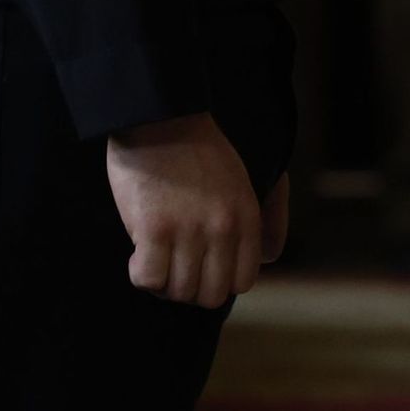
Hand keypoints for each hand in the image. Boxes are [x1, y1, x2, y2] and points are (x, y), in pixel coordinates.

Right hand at [107, 112, 268, 307]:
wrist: (161, 115)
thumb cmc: (197, 148)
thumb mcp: (243, 179)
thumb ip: (265, 216)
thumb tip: (271, 256)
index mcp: (246, 216)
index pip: (242, 280)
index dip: (218, 279)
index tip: (201, 265)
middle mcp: (222, 227)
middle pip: (210, 295)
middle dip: (190, 286)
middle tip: (174, 263)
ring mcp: (189, 230)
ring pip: (179, 291)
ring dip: (163, 280)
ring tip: (155, 255)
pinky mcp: (154, 229)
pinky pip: (149, 279)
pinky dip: (140, 273)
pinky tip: (138, 252)